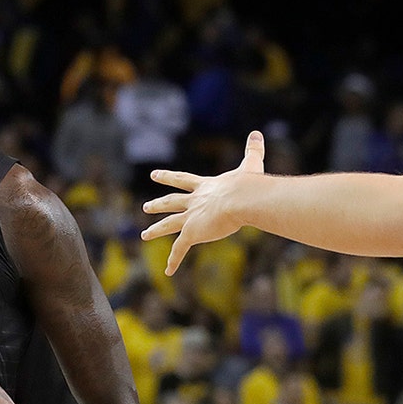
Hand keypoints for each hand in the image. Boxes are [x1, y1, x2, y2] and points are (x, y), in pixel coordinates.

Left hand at [142, 131, 265, 274]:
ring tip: (144, 235)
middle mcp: (195, 202)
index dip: (168, 177)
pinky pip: (180, 249)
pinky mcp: (193, 233)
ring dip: (157, 230)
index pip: (183, 181)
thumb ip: (253, 150)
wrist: (243, 199)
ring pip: (169, 225)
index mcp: (206, 187)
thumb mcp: (251, 165)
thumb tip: (258, 133)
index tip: (154, 175)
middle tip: (145, 207)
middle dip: (158, 204)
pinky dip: (174, 260)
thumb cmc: (250, 184)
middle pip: (171, 202)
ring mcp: (192, 217)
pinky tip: (168, 271)